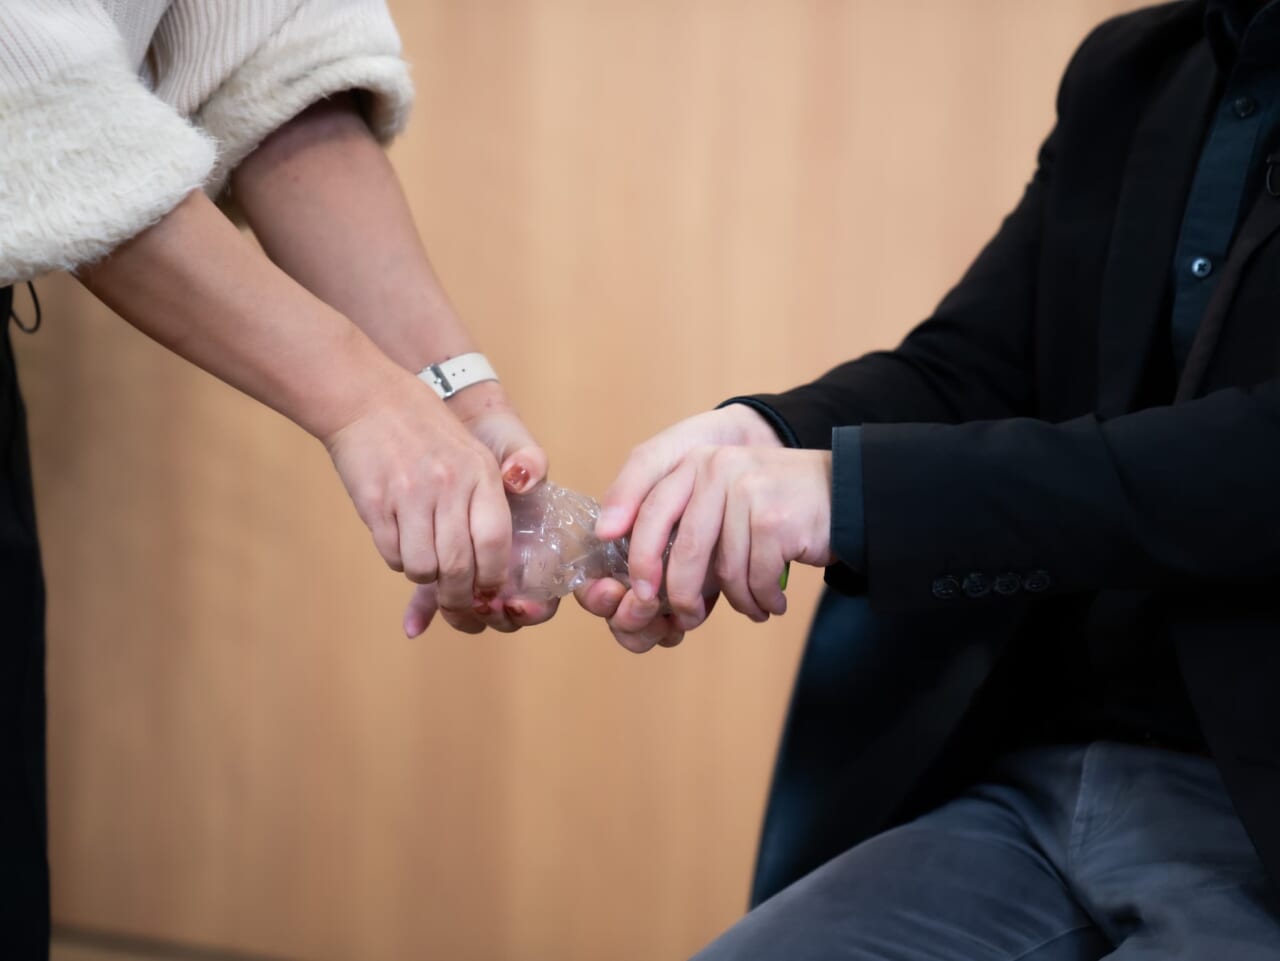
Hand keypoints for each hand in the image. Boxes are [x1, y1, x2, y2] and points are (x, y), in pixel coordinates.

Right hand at [401, 382, 558, 635]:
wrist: (370, 399)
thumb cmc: (427, 431)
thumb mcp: (474, 453)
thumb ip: (487, 501)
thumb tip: (493, 563)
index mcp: (481, 474)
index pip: (496, 541)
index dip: (494, 578)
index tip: (490, 593)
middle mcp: (449, 485)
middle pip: (460, 565)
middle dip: (459, 599)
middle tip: (456, 606)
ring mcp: (411, 494)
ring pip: (424, 567)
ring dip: (425, 578)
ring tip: (426, 566)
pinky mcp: (376, 502)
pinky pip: (392, 554)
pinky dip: (398, 560)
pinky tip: (401, 544)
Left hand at [576, 404, 785, 651]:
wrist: (846, 493)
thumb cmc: (775, 507)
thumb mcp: (725, 498)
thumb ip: (689, 524)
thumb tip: (647, 582)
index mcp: (695, 463)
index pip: (651, 510)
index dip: (639, 555)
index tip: (637, 592)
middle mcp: (716, 469)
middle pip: (684, 549)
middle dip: (682, 595)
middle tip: (688, 619)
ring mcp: (747, 490)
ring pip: (725, 570)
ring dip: (738, 600)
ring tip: (752, 607)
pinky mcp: (774, 518)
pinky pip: (756, 577)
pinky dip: (763, 598)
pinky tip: (774, 602)